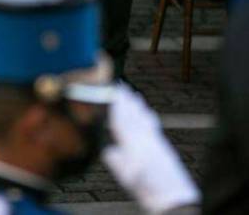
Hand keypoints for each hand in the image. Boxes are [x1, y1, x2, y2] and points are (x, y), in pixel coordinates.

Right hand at [102, 85, 199, 212]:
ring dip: (136, 103)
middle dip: (124, 98)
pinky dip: (148, 114)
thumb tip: (106, 148)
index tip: (106, 89)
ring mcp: (154, 139)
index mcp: (133, 143)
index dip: (112, 103)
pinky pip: (153, 124)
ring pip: (143, 116)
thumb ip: (115, 159)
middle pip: (131, 112)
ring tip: (131, 92)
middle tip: (117, 83)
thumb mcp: (125, 176)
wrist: (172, 197)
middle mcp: (144, 137)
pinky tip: (148, 111)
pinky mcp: (162, 144)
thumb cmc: (148, 189)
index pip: (119, 117)